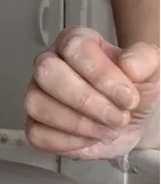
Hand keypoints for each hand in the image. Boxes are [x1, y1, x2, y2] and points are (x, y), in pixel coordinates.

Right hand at [24, 27, 158, 159]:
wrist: (130, 119)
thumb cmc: (132, 90)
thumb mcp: (151, 71)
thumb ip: (145, 60)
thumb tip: (129, 65)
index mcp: (75, 41)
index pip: (75, 48)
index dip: (101, 75)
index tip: (128, 97)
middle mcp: (50, 63)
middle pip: (47, 73)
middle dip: (86, 101)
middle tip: (118, 118)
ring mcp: (37, 93)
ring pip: (37, 104)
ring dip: (78, 124)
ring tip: (108, 130)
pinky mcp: (34, 123)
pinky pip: (36, 133)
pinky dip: (66, 142)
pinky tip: (89, 138)